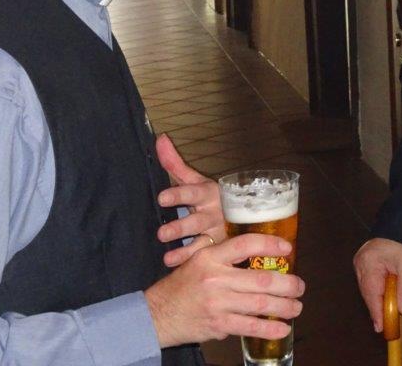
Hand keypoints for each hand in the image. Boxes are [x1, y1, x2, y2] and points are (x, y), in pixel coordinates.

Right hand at [144, 233, 304, 346]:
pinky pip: (249, 326)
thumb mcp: (199, 260)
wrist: (157, 314)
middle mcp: (216, 278)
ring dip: (284, 306)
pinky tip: (283, 328)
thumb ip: (225, 256)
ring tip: (296, 307)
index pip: (245, 244)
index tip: (287, 249)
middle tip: (300, 286)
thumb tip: (260, 257)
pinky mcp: (218, 324)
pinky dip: (269, 328)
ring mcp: (217, 303)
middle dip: (287, 283)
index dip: (269, 244)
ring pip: (259, 304)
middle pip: (260, 279)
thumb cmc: (183, 285)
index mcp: (211, 257)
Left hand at [154, 133, 224, 265]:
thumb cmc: (210, 196)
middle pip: (196, 221)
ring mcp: (218, 232)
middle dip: (180, 227)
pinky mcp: (219, 248)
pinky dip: (189, 260)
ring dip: (185, 249)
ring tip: (167, 257)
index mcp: (208, 193)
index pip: (192, 192)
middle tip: (162, 233)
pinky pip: (204, 256)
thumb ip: (175, 163)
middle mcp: (214, 212)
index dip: (178, 195)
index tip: (162, 198)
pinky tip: (173, 264)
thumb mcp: (195, 180)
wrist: (241, 215)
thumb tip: (160, 138)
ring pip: (202, 241)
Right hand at [353, 238, 401, 331]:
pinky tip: (383, 297)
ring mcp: (360, 263)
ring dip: (378, 299)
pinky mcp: (362, 263)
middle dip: (378, 308)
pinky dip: (376, 291)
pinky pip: (368, 282)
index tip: (381, 327)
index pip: (372, 293)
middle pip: (368, 293)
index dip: (377, 312)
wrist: (400, 227)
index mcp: (370, 262)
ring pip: (368, 289)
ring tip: (386, 313)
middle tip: (386, 324)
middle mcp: (361, 263)